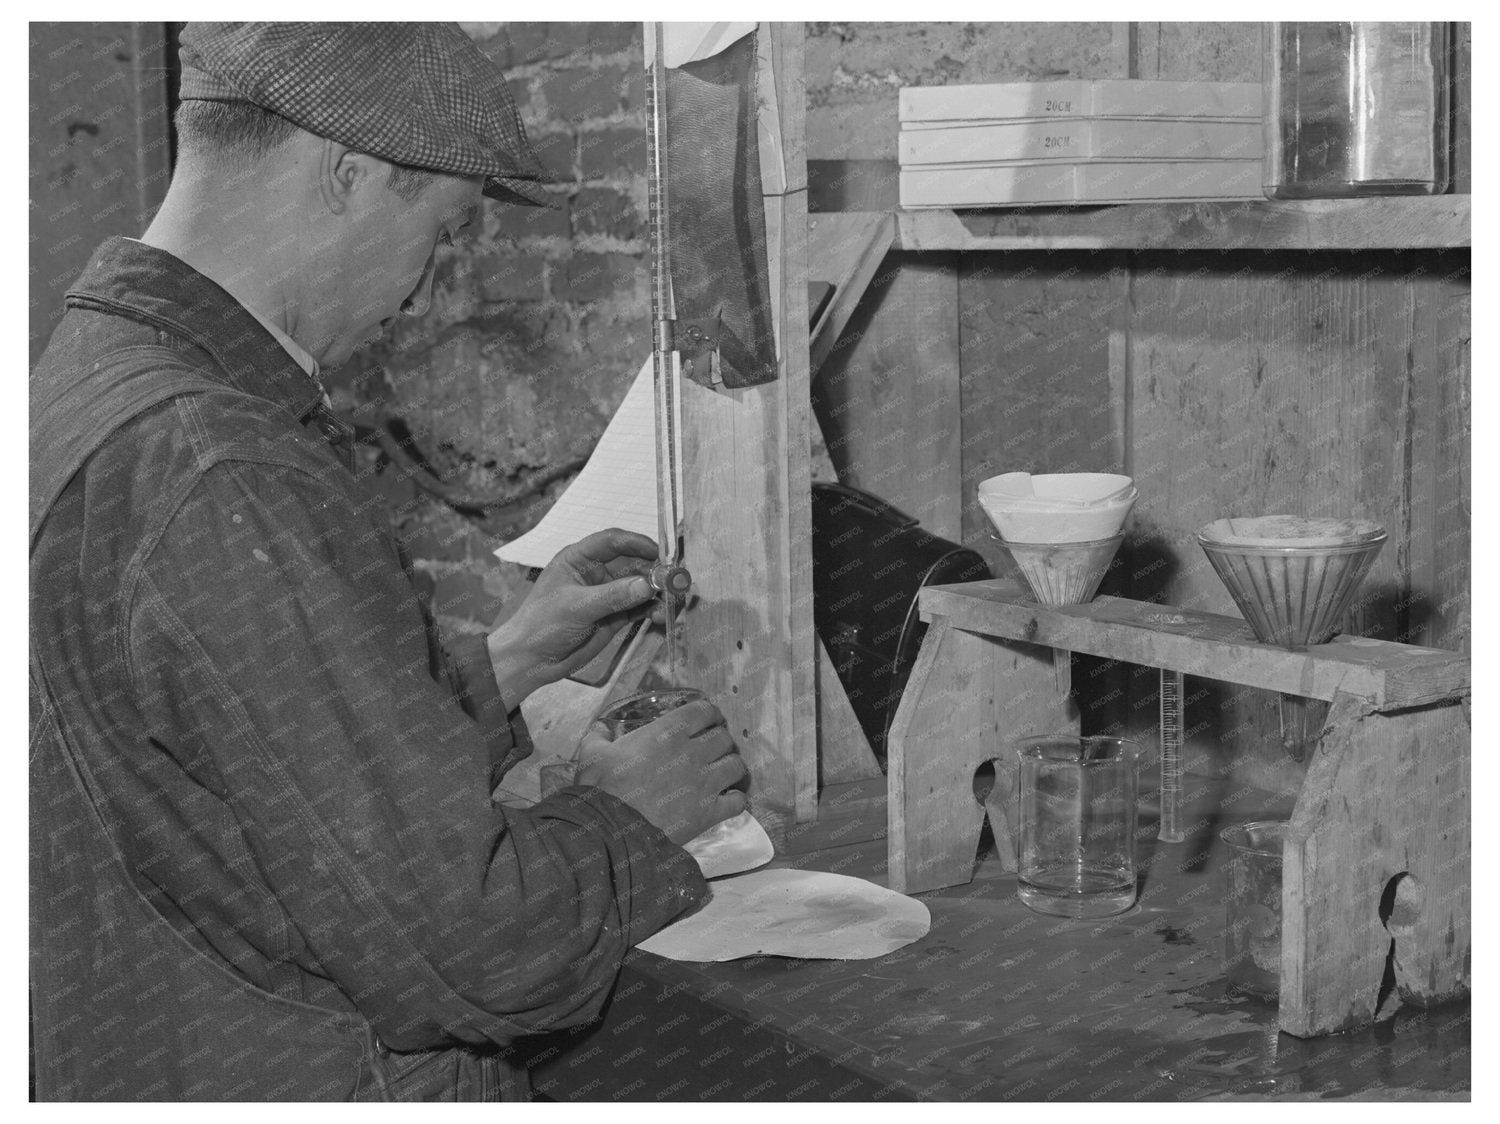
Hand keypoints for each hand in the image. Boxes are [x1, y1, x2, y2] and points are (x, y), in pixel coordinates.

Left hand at [487, 528, 660, 706]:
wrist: (532, 661)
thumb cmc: (541, 625)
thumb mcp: (576, 607)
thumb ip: (612, 596)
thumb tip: (646, 584)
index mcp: (578, 559)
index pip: (612, 542)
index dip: (636, 543)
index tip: (659, 552)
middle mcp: (595, 573)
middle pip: (632, 563)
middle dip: (654, 571)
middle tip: (674, 580)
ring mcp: (607, 594)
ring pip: (640, 586)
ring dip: (657, 593)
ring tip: (671, 603)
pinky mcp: (615, 615)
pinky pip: (640, 607)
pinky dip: (653, 610)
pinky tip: (660, 616)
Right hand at [575, 699, 748, 845]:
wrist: (612, 829)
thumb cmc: (602, 787)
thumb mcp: (592, 753)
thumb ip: (599, 735)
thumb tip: (600, 727)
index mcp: (668, 732)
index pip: (704, 711)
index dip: (708, 713)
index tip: (706, 720)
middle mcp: (693, 752)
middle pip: (724, 737)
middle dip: (720, 740)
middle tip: (712, 749)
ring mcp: (705, 782)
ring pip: (736, 765)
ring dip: (731, 767)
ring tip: (722, 773)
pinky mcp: (710, 812)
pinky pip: (738, 801)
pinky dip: (736, 800)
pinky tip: (726, 801)